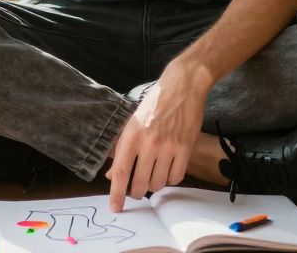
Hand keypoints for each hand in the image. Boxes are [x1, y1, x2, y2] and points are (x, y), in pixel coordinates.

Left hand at [105, 67, 209, 212]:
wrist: (182, 87)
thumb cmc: (154, 104)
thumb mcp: (132, 123)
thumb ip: (121, 150)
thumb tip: (111, 176)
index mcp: (131, 136)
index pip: (120, 172)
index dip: (116, 194)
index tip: (116, 208)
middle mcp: (149, 143)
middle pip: (140, 184)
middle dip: (137, 192)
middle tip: (137, 188)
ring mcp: (168, 147)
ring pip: (158, 183)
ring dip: (154, 185)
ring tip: (153, 174)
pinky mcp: (185, 148)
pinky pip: (176, 178)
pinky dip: (170, 179)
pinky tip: (167, 170)